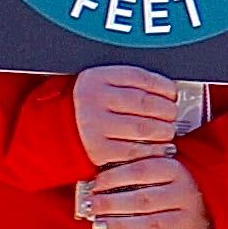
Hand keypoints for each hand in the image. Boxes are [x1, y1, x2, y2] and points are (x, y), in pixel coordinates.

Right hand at [70, 65, 193, 165]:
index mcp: (97, 78)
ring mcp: (95, 126)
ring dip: (164, 131)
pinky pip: (136, 151)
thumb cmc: (87, 110)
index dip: (164, 86)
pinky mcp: (99, 151)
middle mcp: (94, 99)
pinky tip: (160, 148)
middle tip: (172, 115)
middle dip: (167, 110)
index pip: (140, 77)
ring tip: (167, 131)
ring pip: (144, 127)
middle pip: (145, 103)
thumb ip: (129, 85)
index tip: (173, 94)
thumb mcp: (101, 87)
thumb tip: (169, 94)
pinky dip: (154, 150)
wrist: (54, 134)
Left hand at [76, 147, 209, 228]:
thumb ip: (141, 170)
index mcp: (176, 170)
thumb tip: (102, 183)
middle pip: (143, 200)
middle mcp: (185, 193)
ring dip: (123, 227)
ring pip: (153, 225)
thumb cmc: (184, 181)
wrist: (224, 195)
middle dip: (111, 204)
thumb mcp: (167, 165)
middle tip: (90, 207)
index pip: (140, 171)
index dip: (114, 178)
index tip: (95, 184)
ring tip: (100, 227)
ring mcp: (191, 218)